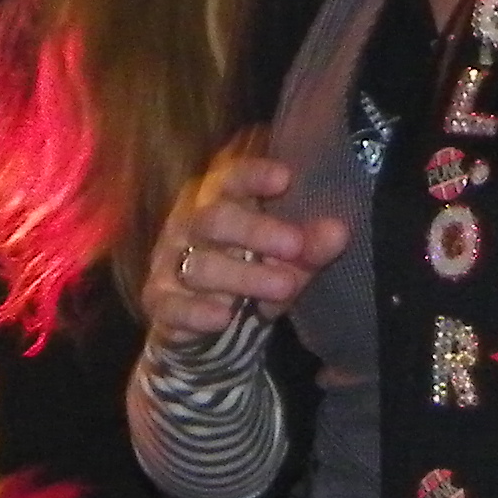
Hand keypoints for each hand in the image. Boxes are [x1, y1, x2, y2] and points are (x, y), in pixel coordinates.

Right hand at [141, 145, 348, 344]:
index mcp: (218, 198)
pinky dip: (196, 311)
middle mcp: (188, 223)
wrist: (204, 323)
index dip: (254, 174)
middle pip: (215, 218)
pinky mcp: (160, 300)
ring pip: (200, 265)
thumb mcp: (284, 260)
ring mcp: (169, 261)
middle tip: (296, 245)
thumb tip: (338, 231)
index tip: (285, 177)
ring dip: (243, 276)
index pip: (231, 177)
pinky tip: (223, 316)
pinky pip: (172, 305)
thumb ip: (308, 247)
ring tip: (284, 287)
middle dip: (257, 231)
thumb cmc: (249, 271)